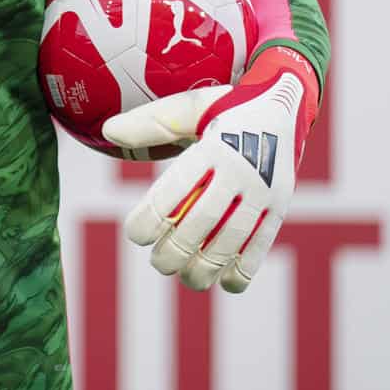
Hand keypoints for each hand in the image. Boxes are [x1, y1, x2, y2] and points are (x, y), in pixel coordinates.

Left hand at [102, 47, 319, 292]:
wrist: (282, 106)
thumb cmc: (221, 111)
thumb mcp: (187, 108)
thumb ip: (150, 123)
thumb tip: (107, 132)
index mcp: (212, 146)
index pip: (175, 189)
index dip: (151, 218)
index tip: (135, 236)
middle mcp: (241, 168)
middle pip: (203, 220)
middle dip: (175, 251)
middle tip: (158, 263)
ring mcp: (264, 189)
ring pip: (232, 238)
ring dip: (206, 267)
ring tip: (187, 278)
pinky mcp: (280, 205)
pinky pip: (263, 243)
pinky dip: (246, 268)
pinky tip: (226, 283)